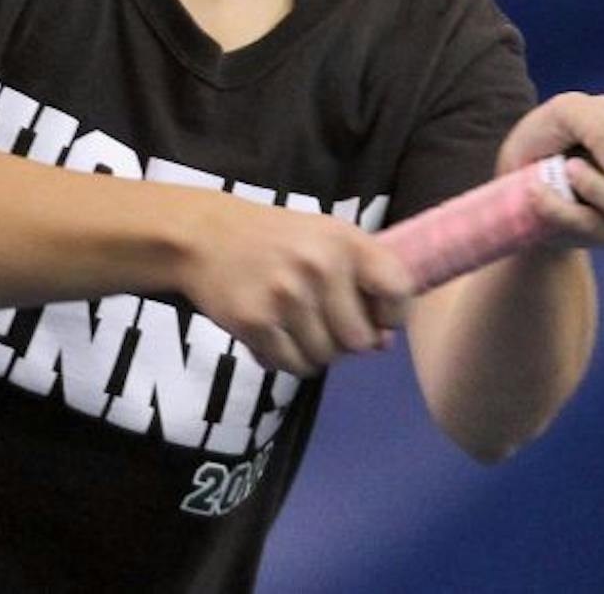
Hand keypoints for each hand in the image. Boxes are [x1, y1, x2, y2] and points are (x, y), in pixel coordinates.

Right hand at [176, 194, 414, 376]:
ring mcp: (286, 297)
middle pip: (360, 340)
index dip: (393, 315)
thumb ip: (362, 282)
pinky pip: (293, 366)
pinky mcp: (255, 323)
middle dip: (347, 341)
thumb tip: (384, 343)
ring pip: (326, 358)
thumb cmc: (276, 240)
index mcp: (345, 241)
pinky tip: (277, 336)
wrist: (205, 237)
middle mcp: (320, 267)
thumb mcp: (326, 239)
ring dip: (316, 352)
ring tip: (298, 327)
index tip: (378, 318)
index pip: (398, 291)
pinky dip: (289, 360)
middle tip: (326, 324)